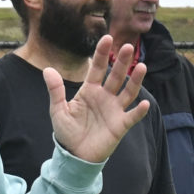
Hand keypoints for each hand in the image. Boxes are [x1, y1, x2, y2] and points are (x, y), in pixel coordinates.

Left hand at [44, 34, 152, 163]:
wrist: (74, 154)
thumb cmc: (67, 131)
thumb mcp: (58, 110)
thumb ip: (55, 90)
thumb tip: (48, 70)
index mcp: (90, 90)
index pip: (97, 68)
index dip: (102, 53)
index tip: (107, 38)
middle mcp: (105, 96)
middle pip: (116, 75)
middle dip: (121, 61)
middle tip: (127, 46)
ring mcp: (114, 110)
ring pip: (128, 91)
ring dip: (135, 80)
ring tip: (141, 66)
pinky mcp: (120, 125)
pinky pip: (132, 116)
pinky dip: (139, 111)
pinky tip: (145, 103)